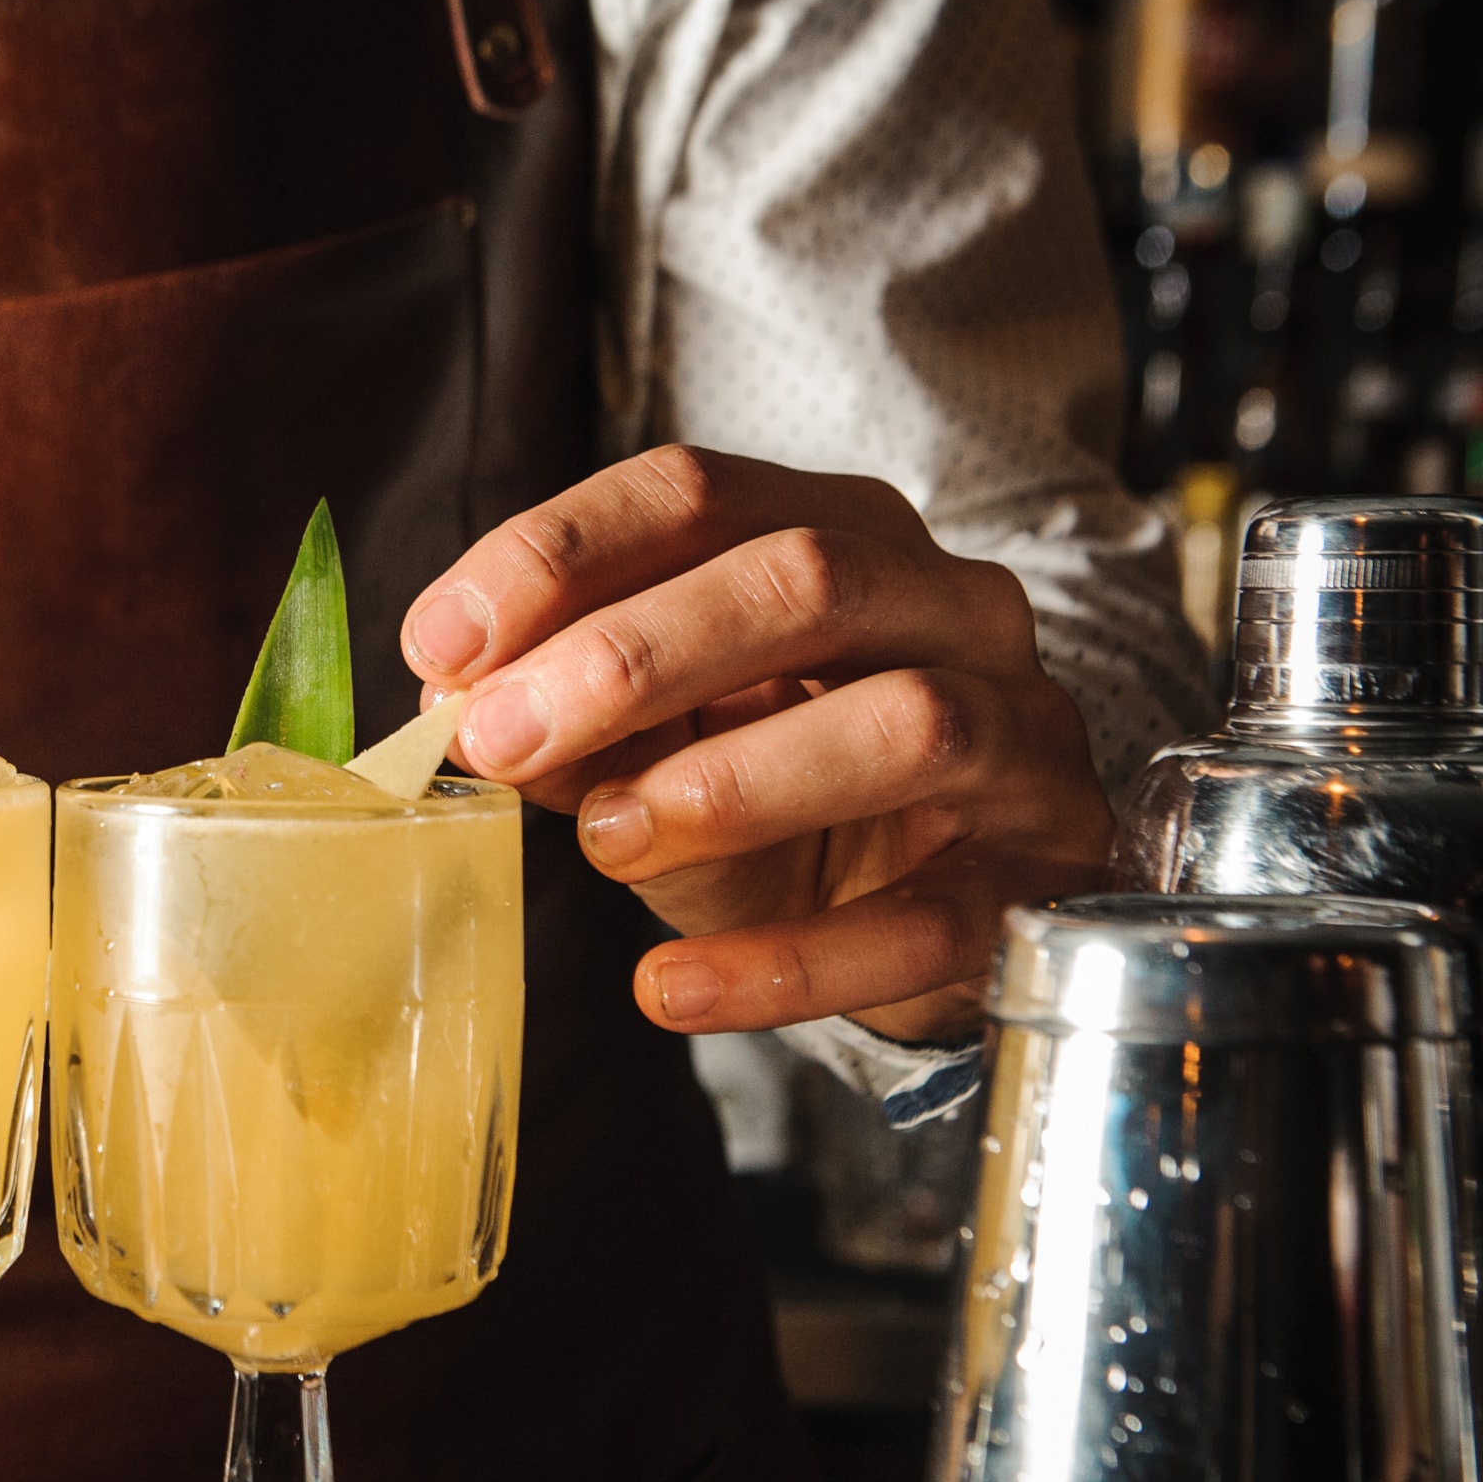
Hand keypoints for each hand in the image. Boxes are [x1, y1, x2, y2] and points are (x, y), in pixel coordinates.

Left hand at [403, 446, 1113, 1042]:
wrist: (934, 916)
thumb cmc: (787, 799)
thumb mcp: (662, 744)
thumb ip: (568, 717)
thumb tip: (455, 701)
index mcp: (847, 535)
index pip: (700, 492)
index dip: (561, 555)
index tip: (440, 641)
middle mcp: (954, 610)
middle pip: (807, 580)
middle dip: (632, 656)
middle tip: (497, 734)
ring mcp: (1020, 742)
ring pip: (906, 724)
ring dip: (730, 782)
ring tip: (601, 841)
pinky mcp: (1041, 879)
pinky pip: (926, 922)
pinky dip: (788, 962)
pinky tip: (672, 989)